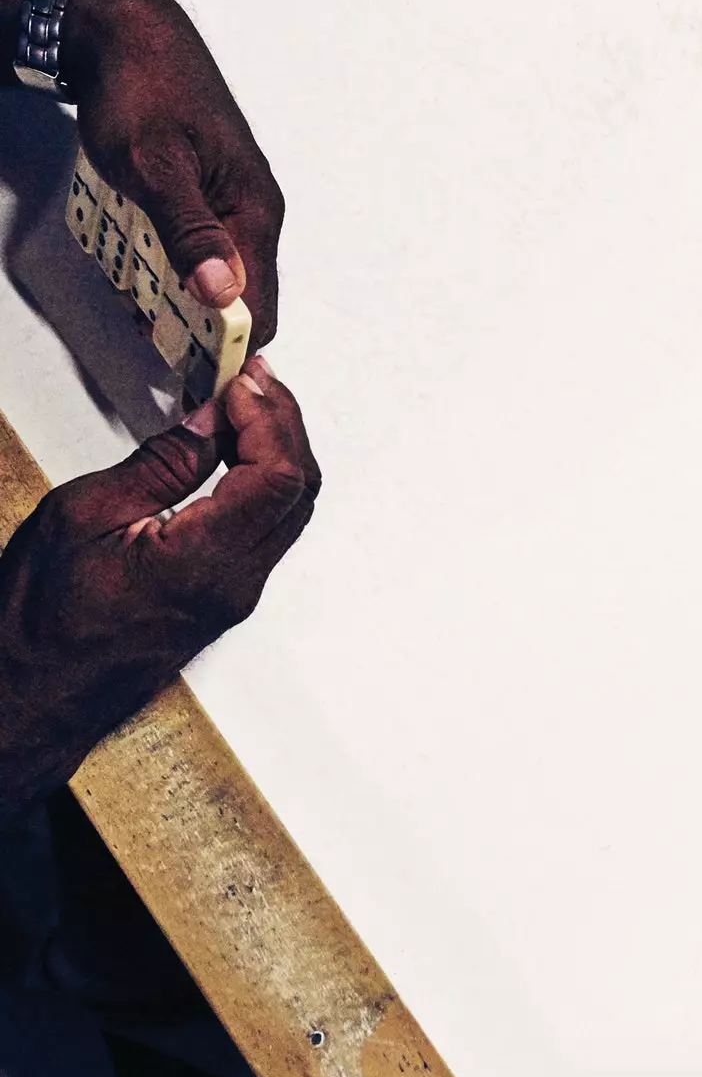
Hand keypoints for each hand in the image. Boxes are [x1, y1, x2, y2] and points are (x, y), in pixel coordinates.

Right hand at [0, 361, 317, 817]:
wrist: (28, 697)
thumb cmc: (39, 622)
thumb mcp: (83, 516)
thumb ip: (160, 465)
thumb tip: (210, 420)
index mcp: (202, 564)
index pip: (279, 478)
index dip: (271, 417)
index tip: (244, 380)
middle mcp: (233, 586)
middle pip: (298, 491)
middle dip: (283, 423)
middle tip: (253, 379)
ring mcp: (233, 597)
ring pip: (289, 511)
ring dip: (278, 450)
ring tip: (244, 405)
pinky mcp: (223, 601)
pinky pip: (267, 530)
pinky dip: (264, 480)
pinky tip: (235, 452)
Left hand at [61, 0, 283, 345]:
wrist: (129, 35)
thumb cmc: (141, 92)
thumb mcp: (153, 167)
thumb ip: (189, 232)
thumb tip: (223, 293)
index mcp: (254, 209)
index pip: (261, 308)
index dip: (232, 352)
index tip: (194, 383)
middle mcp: (255, 210)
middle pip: (245, 299)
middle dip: (208, 337)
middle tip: (160, 357)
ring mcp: (235, 201)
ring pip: (223, 277)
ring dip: (190, 308)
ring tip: (145, 320)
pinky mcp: (212, 193)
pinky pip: (206, 252)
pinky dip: (179, 276)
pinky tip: (145, 281)